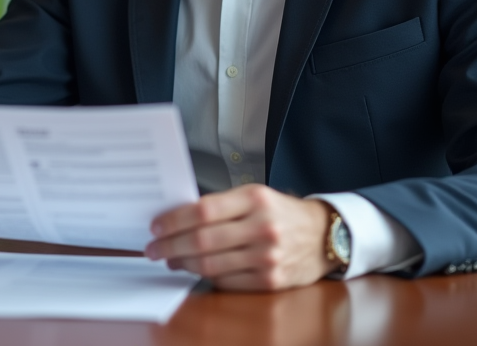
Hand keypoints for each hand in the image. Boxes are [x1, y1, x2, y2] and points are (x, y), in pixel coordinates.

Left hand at [144, 184, 339, 290]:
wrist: (323, 236)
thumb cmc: (281, 213)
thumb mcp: (256, 195)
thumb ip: (221, 205)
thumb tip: (178, 219)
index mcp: (255, 199)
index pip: (203, 211)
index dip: (174, 221)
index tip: (156, 226)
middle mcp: (262, 227)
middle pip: (202, 240)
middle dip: (170, 245)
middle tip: (153, 248)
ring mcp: (267, 257)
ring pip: (211, 264)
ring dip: (183, 264)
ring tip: (170, 259)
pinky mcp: (270, 281)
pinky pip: (227, 282)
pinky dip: (206, 277)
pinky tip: (196, 270)